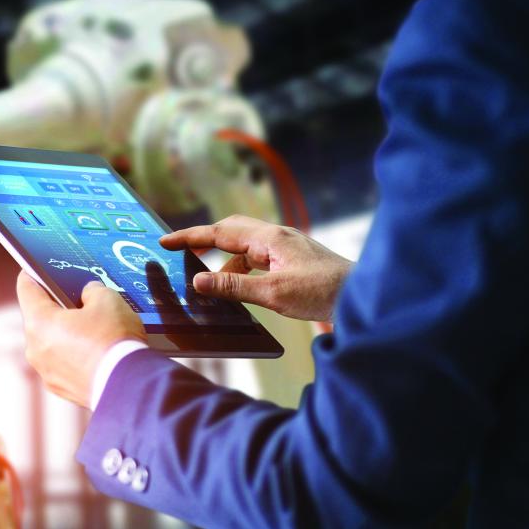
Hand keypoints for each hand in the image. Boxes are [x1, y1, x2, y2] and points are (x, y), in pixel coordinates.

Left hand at [15, 271, 146, 407]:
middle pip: (41, 319)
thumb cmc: (114, 341)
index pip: (27, 288)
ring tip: (96, 330)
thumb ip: (92, 291)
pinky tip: (98, 352)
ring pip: (52, 344)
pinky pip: (64, 364)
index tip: (37, 269)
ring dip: (68, 335)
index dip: (33, 274)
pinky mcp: (61, 388)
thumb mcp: (108, 299)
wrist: (128, 385)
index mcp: (40, 322)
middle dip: (59, 309)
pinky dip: (76, 357)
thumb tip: (89, 294)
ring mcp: (46, 372)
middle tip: (81, 302)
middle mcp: (35, 349)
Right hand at [160, 215, 352, 321]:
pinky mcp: (295, 260)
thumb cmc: (324, 293)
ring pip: (246, 248)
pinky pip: (260, 259)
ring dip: (226, 264)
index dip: (190, 237)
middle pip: (232, 231)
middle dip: (205, 242)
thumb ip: (234, 287)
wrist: (364, 297)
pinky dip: (243, 271)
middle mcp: (278, 236)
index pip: (221, 231)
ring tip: (210, 287)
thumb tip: (198, 282)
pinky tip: (240, 289)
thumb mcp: (273, 293)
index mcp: (271, 238)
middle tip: (180, 255)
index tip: (164, 240)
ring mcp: (288, 247)